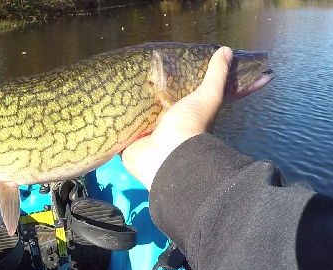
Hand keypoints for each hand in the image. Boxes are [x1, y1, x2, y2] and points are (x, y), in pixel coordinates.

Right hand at [122, 46, 232, 189]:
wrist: (167, 155)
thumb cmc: (190, 125)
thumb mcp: (208, 96)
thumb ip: (217, 75)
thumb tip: (226, 50)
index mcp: (183, 115)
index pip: (176, 95)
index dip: (171, 84)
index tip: (162, 66)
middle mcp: (164, 125)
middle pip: (154, 105)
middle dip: (146, 92)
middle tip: (134, 70)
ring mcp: (145, 134)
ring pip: (136, 114)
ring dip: (129, 104)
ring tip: (117, 80)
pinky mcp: (127, 140)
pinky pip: (120, 126)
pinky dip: (114, 117)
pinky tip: (105, 101)